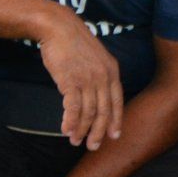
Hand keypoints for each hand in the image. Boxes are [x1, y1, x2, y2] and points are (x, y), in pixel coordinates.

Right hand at [36, 12, 123, 148]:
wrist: (60, 29)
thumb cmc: (75, 44)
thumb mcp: (96, 58)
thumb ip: (99, 75)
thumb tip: (97, 94)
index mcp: (112, 72)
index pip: (117, 102)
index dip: (116, 121)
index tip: (114, 136)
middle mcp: (103, 77)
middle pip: (103, 111)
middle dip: (98, 132)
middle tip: (92, 147)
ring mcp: (87, 79)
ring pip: (87, 112)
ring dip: (81, 130)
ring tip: (74, 141)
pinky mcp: (70, 81)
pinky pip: (73, 107)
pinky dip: (70, 121)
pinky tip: (66, 131)